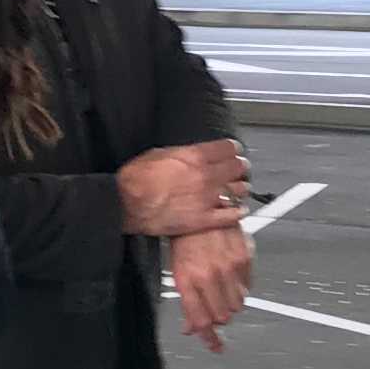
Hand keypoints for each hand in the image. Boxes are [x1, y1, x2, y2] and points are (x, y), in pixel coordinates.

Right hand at [116, 137, 250, 239]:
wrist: (127, 203)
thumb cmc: (137, 179)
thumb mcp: (159, 153)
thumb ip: (182, 154)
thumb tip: (191, 154)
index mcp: (195, 157)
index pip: (227, 148)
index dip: (233, 148)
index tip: (235, 150)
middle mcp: (205, 176)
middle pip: (236, 168)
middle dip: (241, 167)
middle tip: (242, 167)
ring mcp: (206, 199)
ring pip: (238, 191)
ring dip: (241, 188)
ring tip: (241, 187)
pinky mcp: (203, 220)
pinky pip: (230, 216)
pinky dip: (237, 212)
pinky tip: (239, 210)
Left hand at [170, 223, 250, 352]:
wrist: (201, 204)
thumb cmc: (185, 234)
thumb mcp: (176, 269)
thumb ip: (186, 300)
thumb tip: (190, 325)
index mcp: (189, 280)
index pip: (202, 321)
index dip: (209, 338)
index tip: (215, 346)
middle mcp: (210, 275)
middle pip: (222, 316)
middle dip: (217, 318)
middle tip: (213, 311)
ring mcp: (229, 267)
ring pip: (237, 304)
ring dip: (230, 304)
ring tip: (221, 292)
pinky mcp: (244, 257)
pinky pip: (248, 285)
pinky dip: (241, 287)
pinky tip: (231, 278)